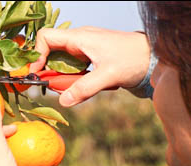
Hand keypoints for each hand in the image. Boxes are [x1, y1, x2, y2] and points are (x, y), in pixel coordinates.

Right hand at [30, 27, 151, 106]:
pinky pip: (72, 70)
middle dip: (49, 72)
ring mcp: (84, 50)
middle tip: (54, 89)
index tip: (37, 75)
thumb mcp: (108, 76)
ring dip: (62, 79)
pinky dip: (72, 81)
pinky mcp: (90, 60)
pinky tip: (83, 88)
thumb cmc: (133, 59)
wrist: (153, 58)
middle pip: (51, 53)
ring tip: (72, 91)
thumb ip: (84, 89)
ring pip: (61, 64)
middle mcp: (79, 41)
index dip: (37, 55)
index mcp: (80, 38)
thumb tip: (63, 101)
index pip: (46, 38)